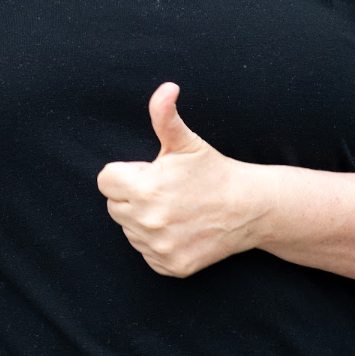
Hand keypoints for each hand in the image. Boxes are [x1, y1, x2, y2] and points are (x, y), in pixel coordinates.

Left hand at [96, 82, 262, 276]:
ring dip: (143, 218)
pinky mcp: (171, 267)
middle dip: (132, 194)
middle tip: (164, 189)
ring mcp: (160, 248)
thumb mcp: (186, 141)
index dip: (126, 172)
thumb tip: (166, 88)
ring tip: (174, 207)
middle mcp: (148, 223)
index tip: (150, 172)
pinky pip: (145, 252)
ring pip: (129, 230)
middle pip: (114, 205)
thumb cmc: (212, 171)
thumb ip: (165, 114)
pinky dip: (157, 241)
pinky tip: (179, 227)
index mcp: (145, 189)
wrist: (249, 208)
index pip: (105, 181)